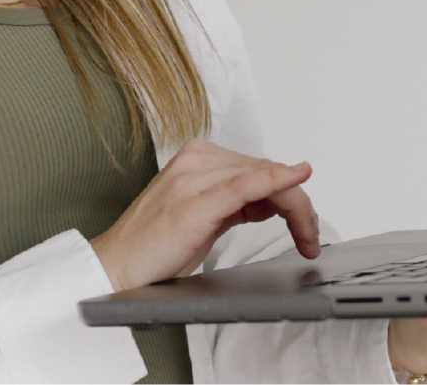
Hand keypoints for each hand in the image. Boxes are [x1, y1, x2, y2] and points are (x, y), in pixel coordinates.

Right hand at [90, 138, 320, 291]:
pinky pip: (246, 184)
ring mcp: (193, 177)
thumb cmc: (155, 248)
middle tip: (312, 237)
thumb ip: (237, 201)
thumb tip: (276, 198)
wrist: (114, 268)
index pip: (261, 167)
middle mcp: (196, 160)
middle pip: (267, 171)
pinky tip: (298, 178)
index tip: (307, 222)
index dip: (292, 191)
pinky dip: (277, 181)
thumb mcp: (205, 217)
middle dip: (299, 205)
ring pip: (264, 178)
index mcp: (199, 159)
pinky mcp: (194, 202)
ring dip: (296, 208)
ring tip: (307, 238)